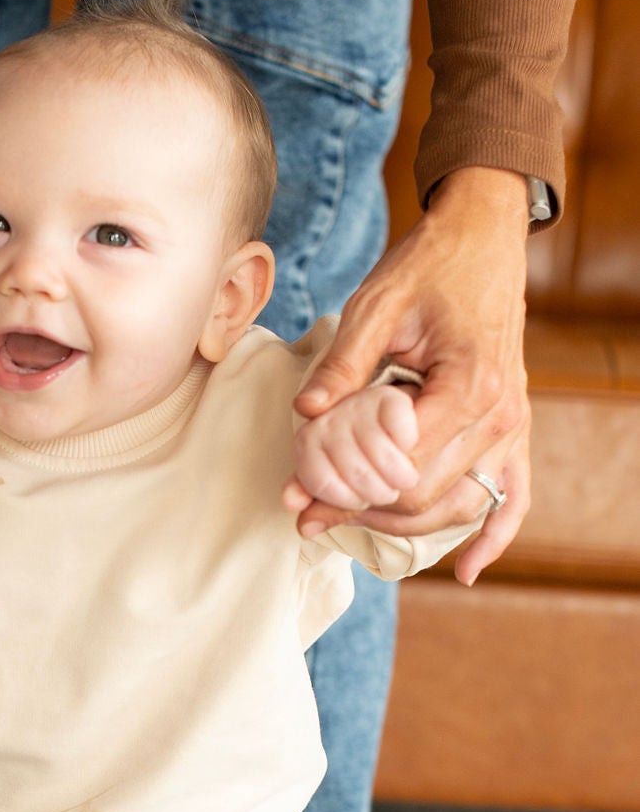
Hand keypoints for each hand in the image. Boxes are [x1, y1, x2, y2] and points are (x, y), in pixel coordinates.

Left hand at [291, 167, 531, 580]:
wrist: (483, 239)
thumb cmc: (428, 266)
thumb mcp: (375, 306)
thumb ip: (342, 365)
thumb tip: (305, 414)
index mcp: (467, 386)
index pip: (400, 469)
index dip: (344, 492)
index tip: (298, 497)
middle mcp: (499, 416)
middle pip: (423, 497)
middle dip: (360, 510)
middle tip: (305, 510)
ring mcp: (512, 427)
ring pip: (455, 506)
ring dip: (399, 524)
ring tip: (343, 521)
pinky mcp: (513, 429)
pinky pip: (513, 498)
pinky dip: (492, 537)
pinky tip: (468, 573)